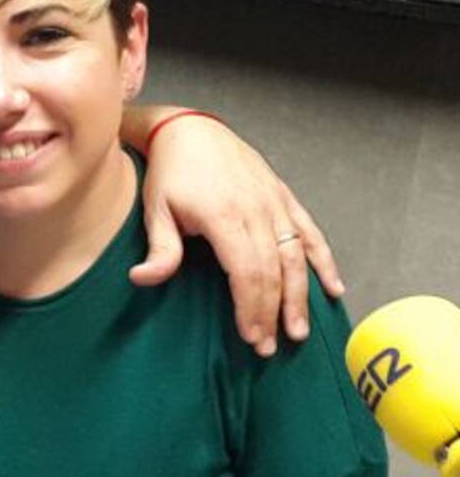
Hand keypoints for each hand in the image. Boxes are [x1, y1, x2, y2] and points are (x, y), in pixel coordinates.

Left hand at [128, 113, 343, 356]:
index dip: (251, 308)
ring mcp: (274, 202)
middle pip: (274, 271)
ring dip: (300, 296)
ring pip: (297, 256)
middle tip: (269, 347)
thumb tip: (142, 280)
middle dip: (272, 313)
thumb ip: (159, 249)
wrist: (189, 129)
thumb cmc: (169, 172)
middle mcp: (257, 209)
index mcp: (225, 215)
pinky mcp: (283, 196)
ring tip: (298, 331)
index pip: (247, 272)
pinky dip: (324, 261)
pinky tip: (333, 288)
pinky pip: (310, 232)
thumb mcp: (155, 210)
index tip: (250, 337)